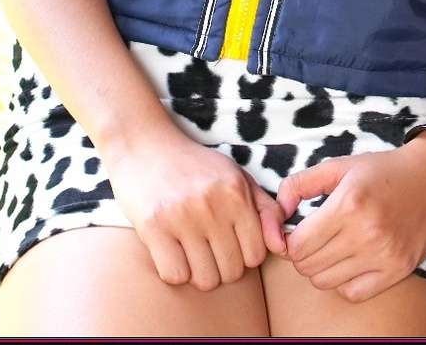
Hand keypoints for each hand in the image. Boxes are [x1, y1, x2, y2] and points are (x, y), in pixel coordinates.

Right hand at [102, 120, 287, 290]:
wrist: (144, 145)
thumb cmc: (195, 166)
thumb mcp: (237, 176)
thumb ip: (265, 209)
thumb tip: (281, 245)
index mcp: (236, 192)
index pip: (256, 254)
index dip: (244, 254)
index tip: (230, 242)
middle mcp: (212, 205)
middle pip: (231, 271)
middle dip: (222, 266)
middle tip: (208, 247)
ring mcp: (182, 217)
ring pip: (204, 279)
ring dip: (199, 272)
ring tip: (191, 249)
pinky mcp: (154, 227)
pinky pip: (175, 276)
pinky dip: (175, 270)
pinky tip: (172, 250)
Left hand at [275, 133, 425, 302]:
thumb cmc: (382, 171)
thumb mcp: (339, 165)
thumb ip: (301, 184)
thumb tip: (278, 209)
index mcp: (348, 203)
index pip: (298, 245)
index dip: (290, 241)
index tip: (297, 232)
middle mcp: (365, 232)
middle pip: (309, 266)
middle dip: (303, 254)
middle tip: (313, 239)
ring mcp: (383, 255)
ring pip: (326, 282)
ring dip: (321, 268)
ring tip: (331, 248)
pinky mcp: (398, 270)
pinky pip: (353, 293)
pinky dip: (344, 282)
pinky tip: (350, 261)